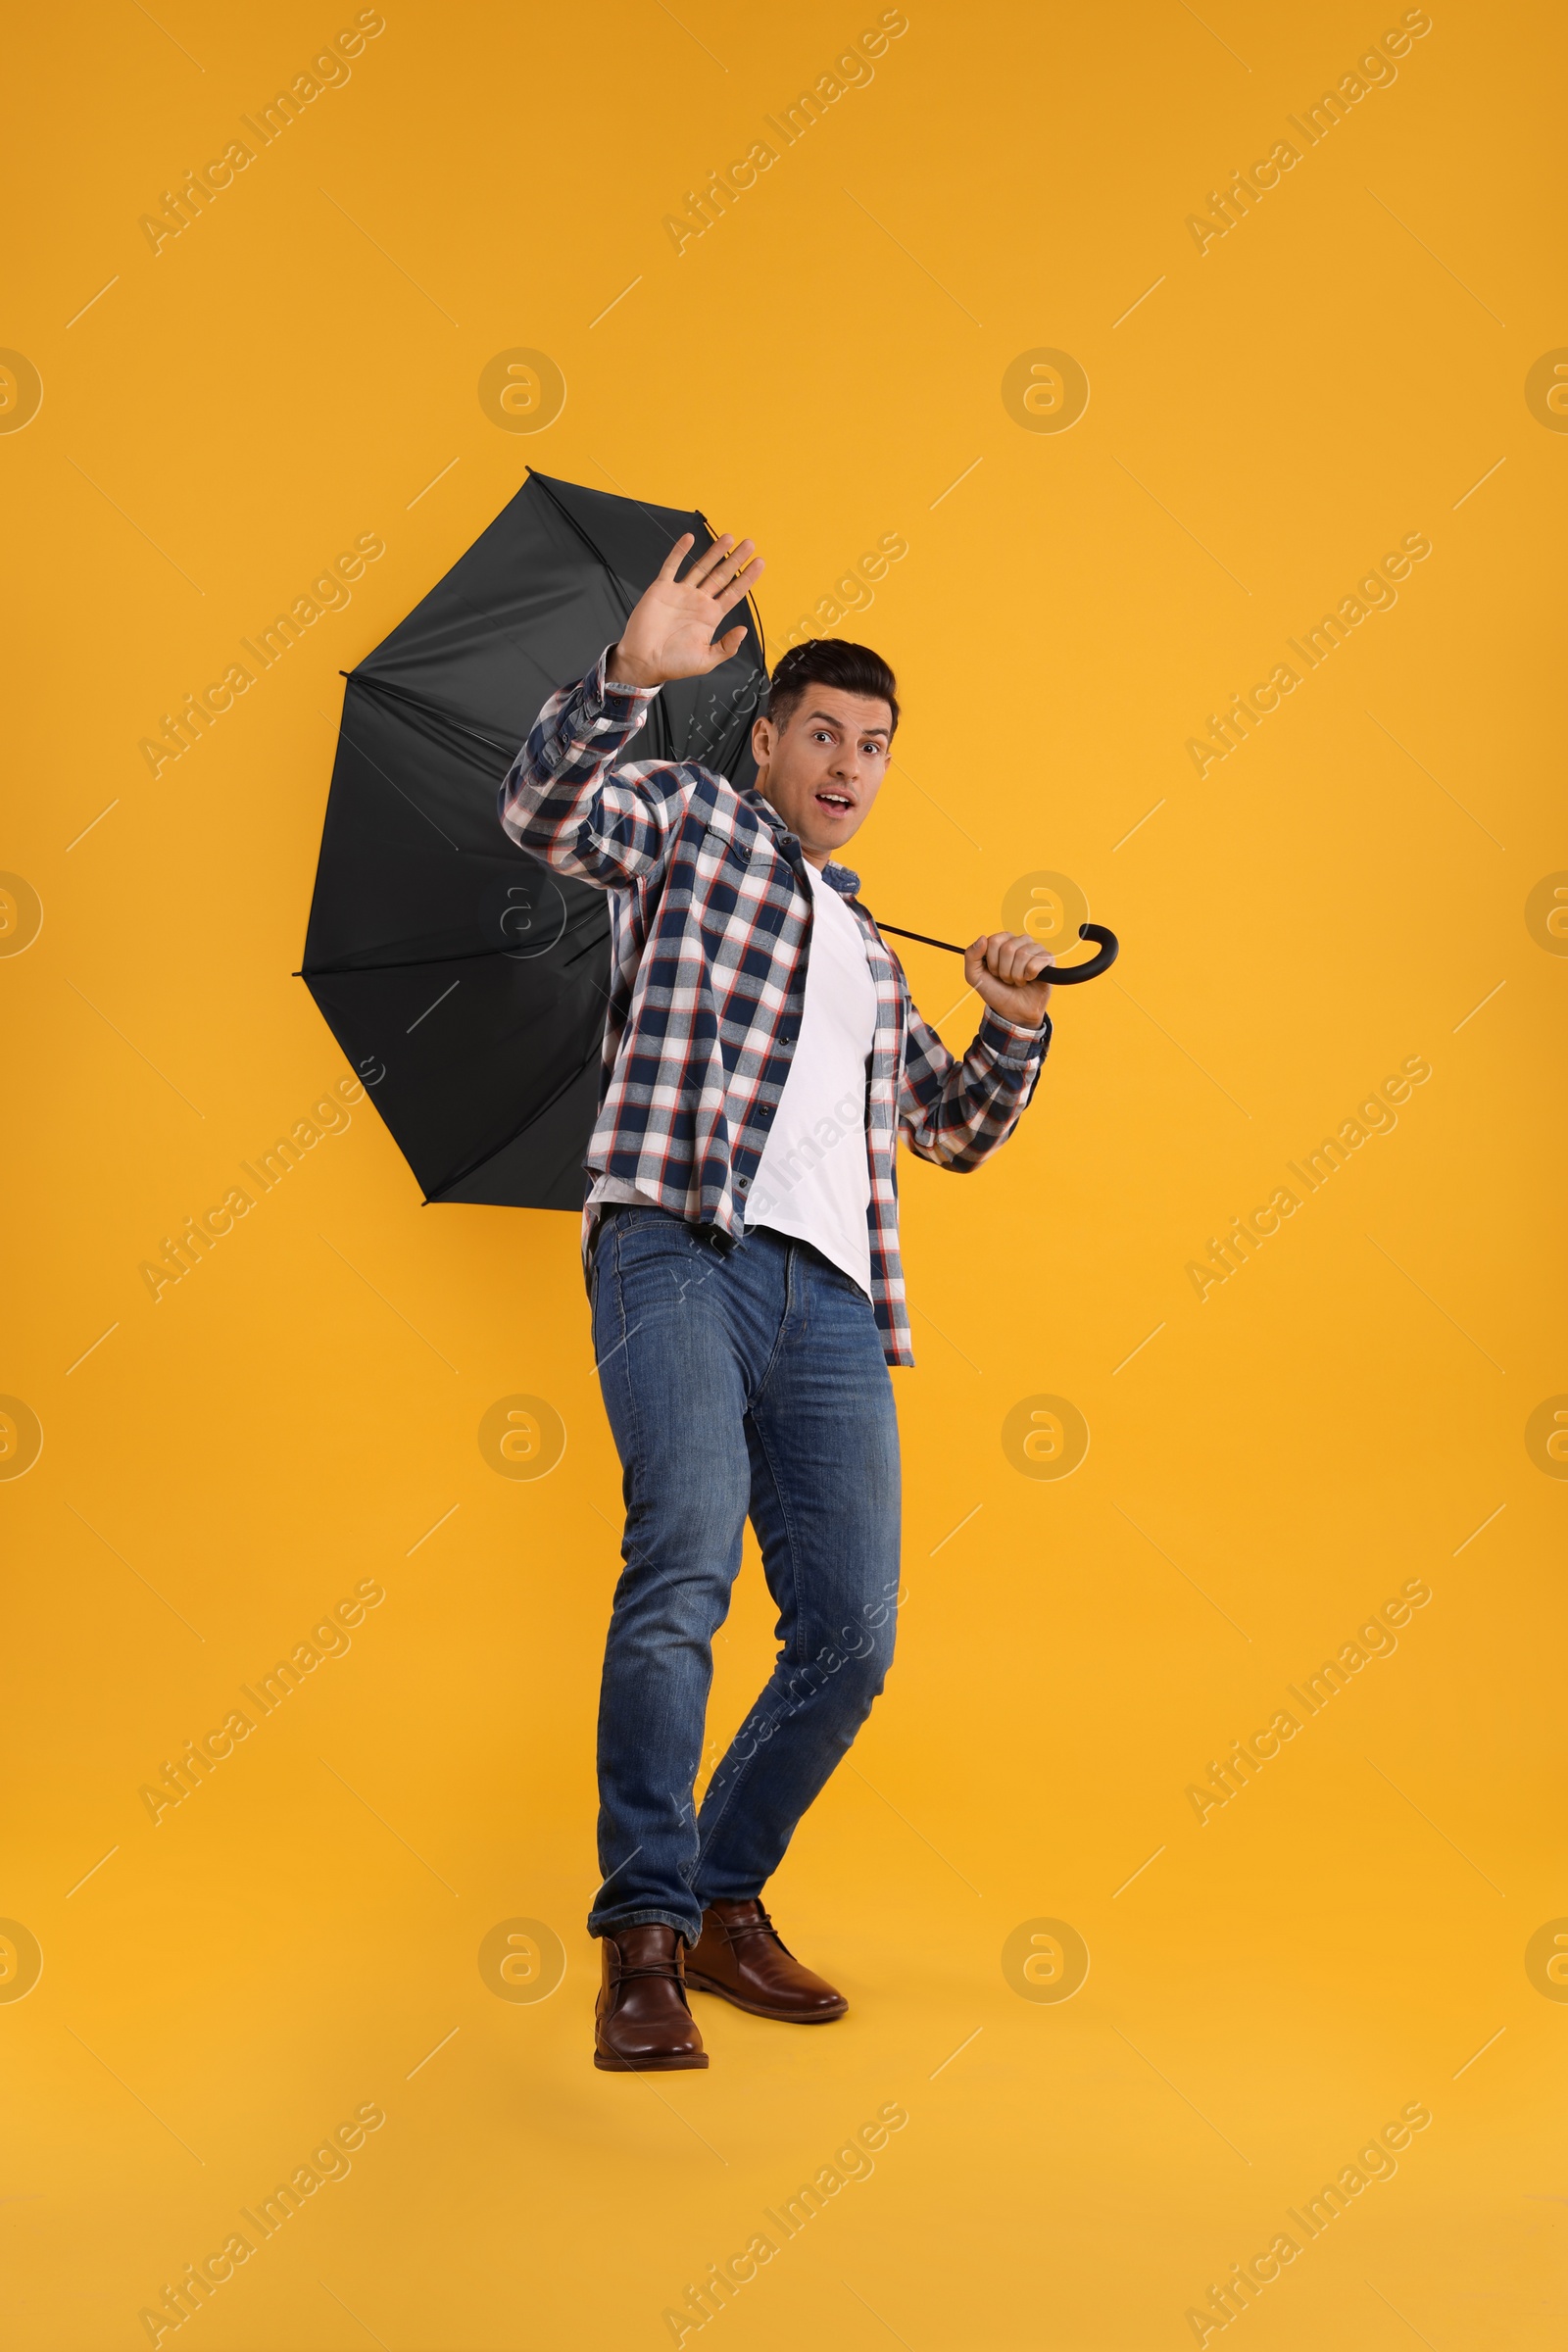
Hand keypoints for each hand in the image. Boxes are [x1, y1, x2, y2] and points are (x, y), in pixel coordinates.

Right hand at [607, 531, 764, 689]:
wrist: (643, 662)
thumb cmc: (673, 664)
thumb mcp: (706, 660)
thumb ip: (726, 647)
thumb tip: (743, 630)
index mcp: (710, 617)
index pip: (733, 593)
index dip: (747, 578)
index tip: (759, 563)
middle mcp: (698, 602)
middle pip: (721, 576)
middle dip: (735, 559)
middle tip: (749, 544)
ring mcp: (681, 593)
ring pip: (701, 567)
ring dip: (714, 552)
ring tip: (729, 538)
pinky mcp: (662, 589)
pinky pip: (672, 566)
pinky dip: (679, 552)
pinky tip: (689, 538)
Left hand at [964, 931, 1053, 1027]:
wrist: (1013, 1011)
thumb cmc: (996, 991)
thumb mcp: (975, 976)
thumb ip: (971, 956)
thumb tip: (982, 938)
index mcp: (1003, 941)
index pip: (994, 941)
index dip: (992, 961)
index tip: (994, 972)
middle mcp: (1019, 941)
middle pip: (1008, 948)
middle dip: (1004, 970)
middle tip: (1007, 979)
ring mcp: (1035, 949)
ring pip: (1023, 955)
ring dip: (1016, 975)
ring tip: (1017, 981)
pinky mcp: (1048, 959)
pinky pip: (1037, 962)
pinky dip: (1030, 975)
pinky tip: (1030, 979)